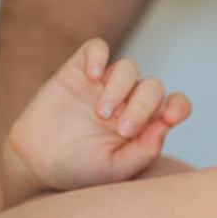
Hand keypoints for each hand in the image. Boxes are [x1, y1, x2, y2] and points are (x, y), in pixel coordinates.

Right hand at [2, 39, 190, 202]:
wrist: (37, 164)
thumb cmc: (82, 169)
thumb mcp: (115, 169)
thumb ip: (144, 151)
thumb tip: (166, 127)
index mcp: (147, 123)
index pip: (175, 104)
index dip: (179, 106)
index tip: (170, 118)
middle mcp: (130, 101)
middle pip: (152, 87)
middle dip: (143, 106)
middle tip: (123, 130)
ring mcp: (104, 85)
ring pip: (128, 68)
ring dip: (120, 89)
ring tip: (102, 114)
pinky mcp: (78, 72)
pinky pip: (96, 48)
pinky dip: (98, 56)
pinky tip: (92, 76)